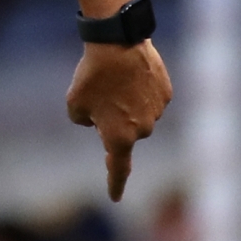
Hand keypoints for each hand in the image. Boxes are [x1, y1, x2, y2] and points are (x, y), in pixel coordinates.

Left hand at [66, 39, 171, 201]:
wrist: (118, 42)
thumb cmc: (92, 76)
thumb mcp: (74, 104)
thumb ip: (84, 121)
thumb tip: (98, 121)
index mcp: (119, 138)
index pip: (118, 168)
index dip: (115, 184)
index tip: (115, 198)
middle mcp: (142, 130)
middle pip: (125, 131)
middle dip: (113, 119)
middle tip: (100, 93)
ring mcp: (157, 111)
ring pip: (138, 113)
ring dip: (126, 102)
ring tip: (114, 79)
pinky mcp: (166, 92)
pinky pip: (149, 96)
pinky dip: (139, 89)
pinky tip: (130, 72)